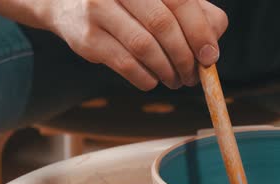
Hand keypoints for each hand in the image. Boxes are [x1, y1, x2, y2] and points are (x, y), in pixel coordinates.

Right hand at [47, 0, 227, 90]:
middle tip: (192, 75)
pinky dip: (146, 78)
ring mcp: (99, 10)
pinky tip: (153, 79)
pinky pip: (127, 65)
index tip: (210, 57)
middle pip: (163, 26)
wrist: (68, 3)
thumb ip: (194, 12)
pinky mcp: (87, 39)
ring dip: (167, 71)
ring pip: (145, 48)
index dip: (199, 32)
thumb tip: (211, 46)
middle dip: (184, 57)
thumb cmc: (129, 3)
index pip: (180, 2)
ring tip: (175, 80)